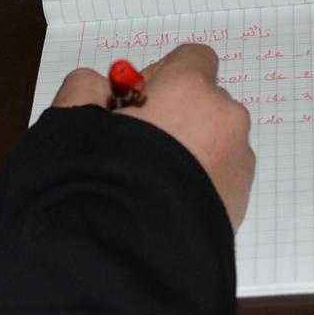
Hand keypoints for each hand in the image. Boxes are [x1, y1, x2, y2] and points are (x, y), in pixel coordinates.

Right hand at [50, 46, 254, 227]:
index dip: (160, 77)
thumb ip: (86, 89)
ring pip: (214, 142)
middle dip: (175, 117)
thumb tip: (98, 88)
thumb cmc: (100, 178)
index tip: (130, 106)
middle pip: (204, 102)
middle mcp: (225, 120)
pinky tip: (163, 207)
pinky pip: (219, 177)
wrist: (127, 256)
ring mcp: (239, 164)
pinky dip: (197, 183)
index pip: (192, 58)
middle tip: (134, 150)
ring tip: (148, 186)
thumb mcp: (72, 121)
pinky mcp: (241, 203)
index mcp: (191, 90)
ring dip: (188, 152)